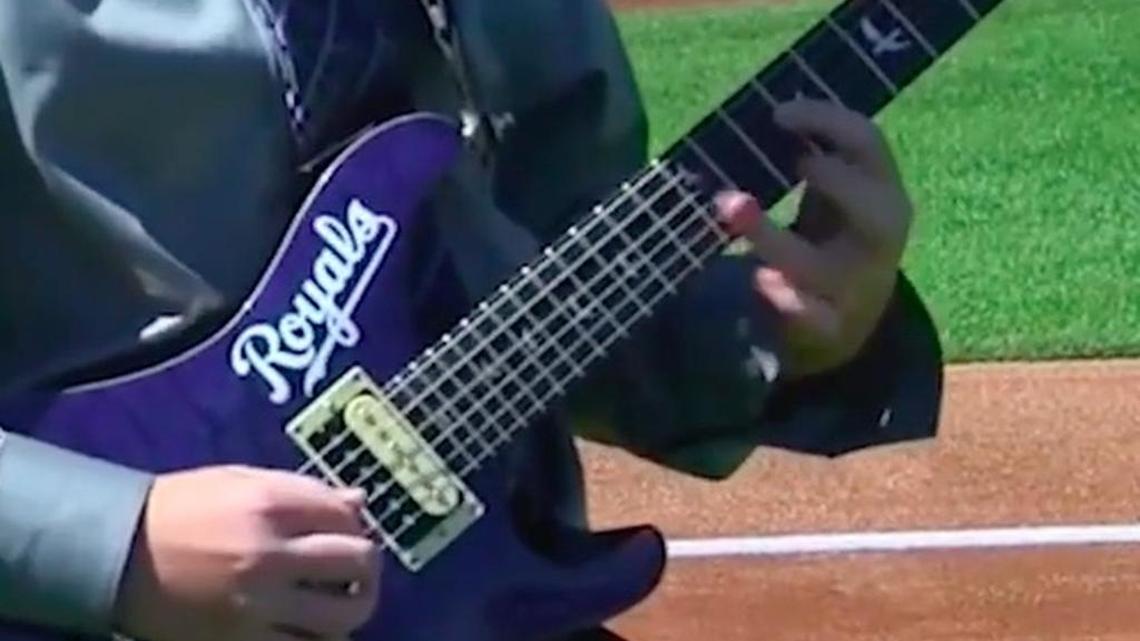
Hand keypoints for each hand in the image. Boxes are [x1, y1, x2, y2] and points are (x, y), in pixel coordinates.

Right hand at [114, 465, 380, 640]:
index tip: (349, 531)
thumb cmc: (180, 508)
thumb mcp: (239, 481)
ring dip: (353, 607)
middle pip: (358, 561)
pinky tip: (310, 626)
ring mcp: (258, 603)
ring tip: (342, 602)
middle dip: (367, 565)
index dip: (356, 524)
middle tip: (357, 570)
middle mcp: (270, 553)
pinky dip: (317, 637)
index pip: (347, 515)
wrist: (115, 553)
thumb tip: (359, 500)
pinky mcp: (241, 640)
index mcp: (270, 504)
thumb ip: (303, 490)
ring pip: (343, 614)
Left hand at [716, 98, 913, 379]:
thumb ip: (810, 154)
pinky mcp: (830, 327)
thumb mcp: (835, 192)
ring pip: (823, 267)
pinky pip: (812, 319)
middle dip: (832, 179)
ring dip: (774, 237)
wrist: (852, 318)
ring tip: (731, 206)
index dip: (827, 121)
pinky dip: (786, 301)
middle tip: (790, 159)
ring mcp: (858, 288)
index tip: (775, 112)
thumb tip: (758, 111)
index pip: (870, 145)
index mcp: (884, 192)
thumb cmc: (835, 234)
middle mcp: (880, 240)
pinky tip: (760, 282)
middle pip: (875, 209)